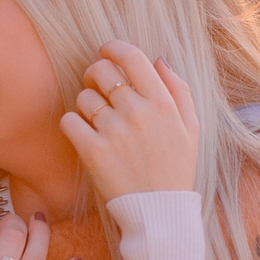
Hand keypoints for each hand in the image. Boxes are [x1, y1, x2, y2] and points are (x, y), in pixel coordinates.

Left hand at [59, 40, 199, 201]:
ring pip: (83, 97)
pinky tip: (83, 135)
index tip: (106, 53)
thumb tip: (158, 60)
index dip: (112, 48)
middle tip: (96, 88)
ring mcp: (114, 131)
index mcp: (162, 102)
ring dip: (85, 105)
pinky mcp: (93, 152)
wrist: (158, 211)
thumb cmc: (175, 168)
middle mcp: (137, 112)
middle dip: (94, 75)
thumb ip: (178, 89)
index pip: (131, 56)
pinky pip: (69, 121)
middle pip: (100, 71)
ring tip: (96, 122)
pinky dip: (72, 125)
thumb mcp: (191, 127)